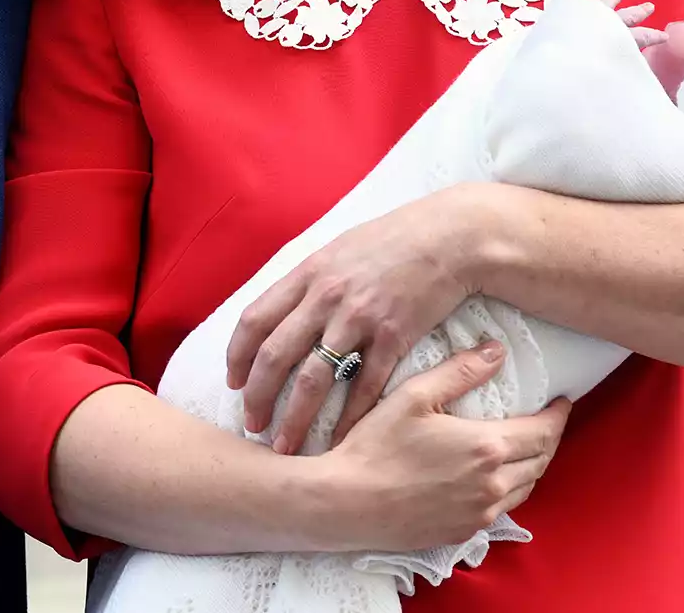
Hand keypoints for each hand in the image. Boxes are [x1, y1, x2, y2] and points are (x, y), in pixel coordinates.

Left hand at [227, 183, 511, 451]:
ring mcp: (359, 318)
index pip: (255, 319)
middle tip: (252, 425)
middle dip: (258, 396)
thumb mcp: (339, 250)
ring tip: (285, 445)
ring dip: (295, 417)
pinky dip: (349, 419)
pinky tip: (340, 441)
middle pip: (276, 355)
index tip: (234, 384)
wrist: (449, 238)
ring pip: (314, 378)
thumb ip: (310, 280)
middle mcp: (326, 297)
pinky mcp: (394, 336)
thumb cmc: (394, 241)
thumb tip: (283, 308)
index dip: (237, 356)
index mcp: (308, 274)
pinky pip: (365, 387)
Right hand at [304, 342, 572, 551]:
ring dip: (532, 465)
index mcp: (487, 447)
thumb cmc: (377, 445)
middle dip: (549, 438)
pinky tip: (493, 477)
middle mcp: (493, 485)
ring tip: (524, 445)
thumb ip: (460, 371)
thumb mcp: (415, 395)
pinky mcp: (465, 532)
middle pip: (541, 461)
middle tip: (545, 420)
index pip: (544, 432)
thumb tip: (497, 350)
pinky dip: (509, 489)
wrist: (349, 503)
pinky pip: (502, 509)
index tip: (562, 400)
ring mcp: (481, 514)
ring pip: (525, 488)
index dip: (558, 415)